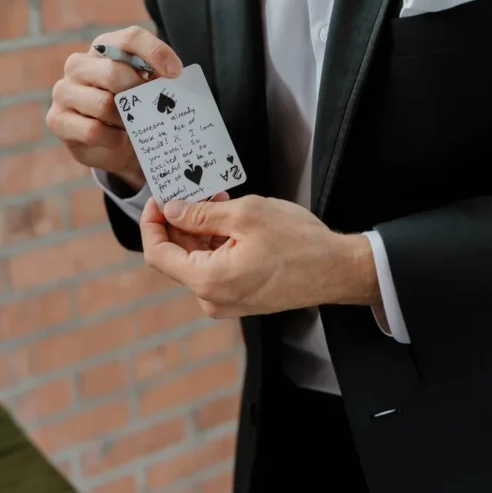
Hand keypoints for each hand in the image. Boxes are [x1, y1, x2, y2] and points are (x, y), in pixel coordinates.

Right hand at [47, 27, 181, 191]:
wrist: (111, 144)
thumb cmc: (132, 108)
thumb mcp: (147, 89)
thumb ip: (157, 79)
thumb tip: (171, 78)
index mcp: (104, 47)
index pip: (130, 38)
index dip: (155, 52)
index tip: (176, 73)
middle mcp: (79, 64)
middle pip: (115, 73)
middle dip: (139, 94)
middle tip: (153, 110)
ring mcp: (64, 91)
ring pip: (104, 104)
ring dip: (127, 121)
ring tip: (134, 127)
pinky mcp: (57, 119)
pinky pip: (92, 130)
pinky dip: (113, 139)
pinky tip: (119, 140)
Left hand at [140, 194, 380, 319]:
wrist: (339, 270)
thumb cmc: (299, 243)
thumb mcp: (246, 215)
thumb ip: (201, 214)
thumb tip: (171, 210)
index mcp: (208, 280)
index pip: (158, 253)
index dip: (152, 223)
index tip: (159, 199)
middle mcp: (212, 298)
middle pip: (177, 256)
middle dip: (181, 222)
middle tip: (193, 191)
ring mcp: (226, 301)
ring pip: (197, 259)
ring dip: (201, 229)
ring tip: (219, 201)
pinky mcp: (240, 297)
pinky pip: (215, 267)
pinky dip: (216, 242)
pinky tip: (229, 219)